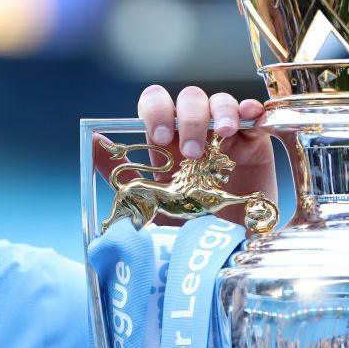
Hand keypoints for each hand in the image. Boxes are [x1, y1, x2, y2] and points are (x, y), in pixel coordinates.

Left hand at [94, 85, 276, 226]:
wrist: (231, 250)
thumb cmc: (189, 226)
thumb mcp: (151, 203)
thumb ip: (121, 173)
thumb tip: (94, 142)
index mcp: (168, 140)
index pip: (156, 103)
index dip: (157, 110)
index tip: (161, 137)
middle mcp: (195, 131)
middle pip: (189, 98)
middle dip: (189, 117)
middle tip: (191, 151)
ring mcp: (225, 135)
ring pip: (220, 101)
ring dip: (219, 112)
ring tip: (222, 136)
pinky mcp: (254, 142)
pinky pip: (253, 113)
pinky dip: (251, 110)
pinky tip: (252, 119)